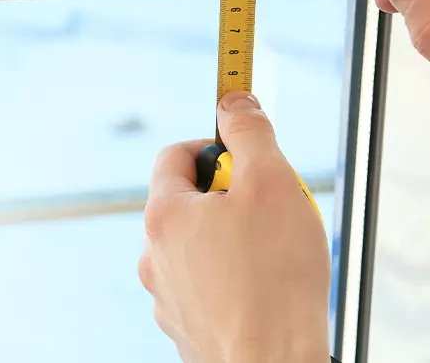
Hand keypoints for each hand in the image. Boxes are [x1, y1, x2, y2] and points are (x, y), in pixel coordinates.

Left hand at [139, 91, 329, 362]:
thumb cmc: (275, 279)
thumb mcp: (272, 182)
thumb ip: (250, 133)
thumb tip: (236, 101)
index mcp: (165, 216)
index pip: (175, 156)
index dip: (212, 144)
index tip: (242, 150)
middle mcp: (154, 256)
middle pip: (188, 203)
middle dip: (229, 197)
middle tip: (270, 208)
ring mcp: (167, 296)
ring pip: (198, 248)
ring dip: (231, 241)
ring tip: (273, 255)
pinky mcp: (186, 328)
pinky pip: (207, 288)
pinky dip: (233, 281)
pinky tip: (265, 290)